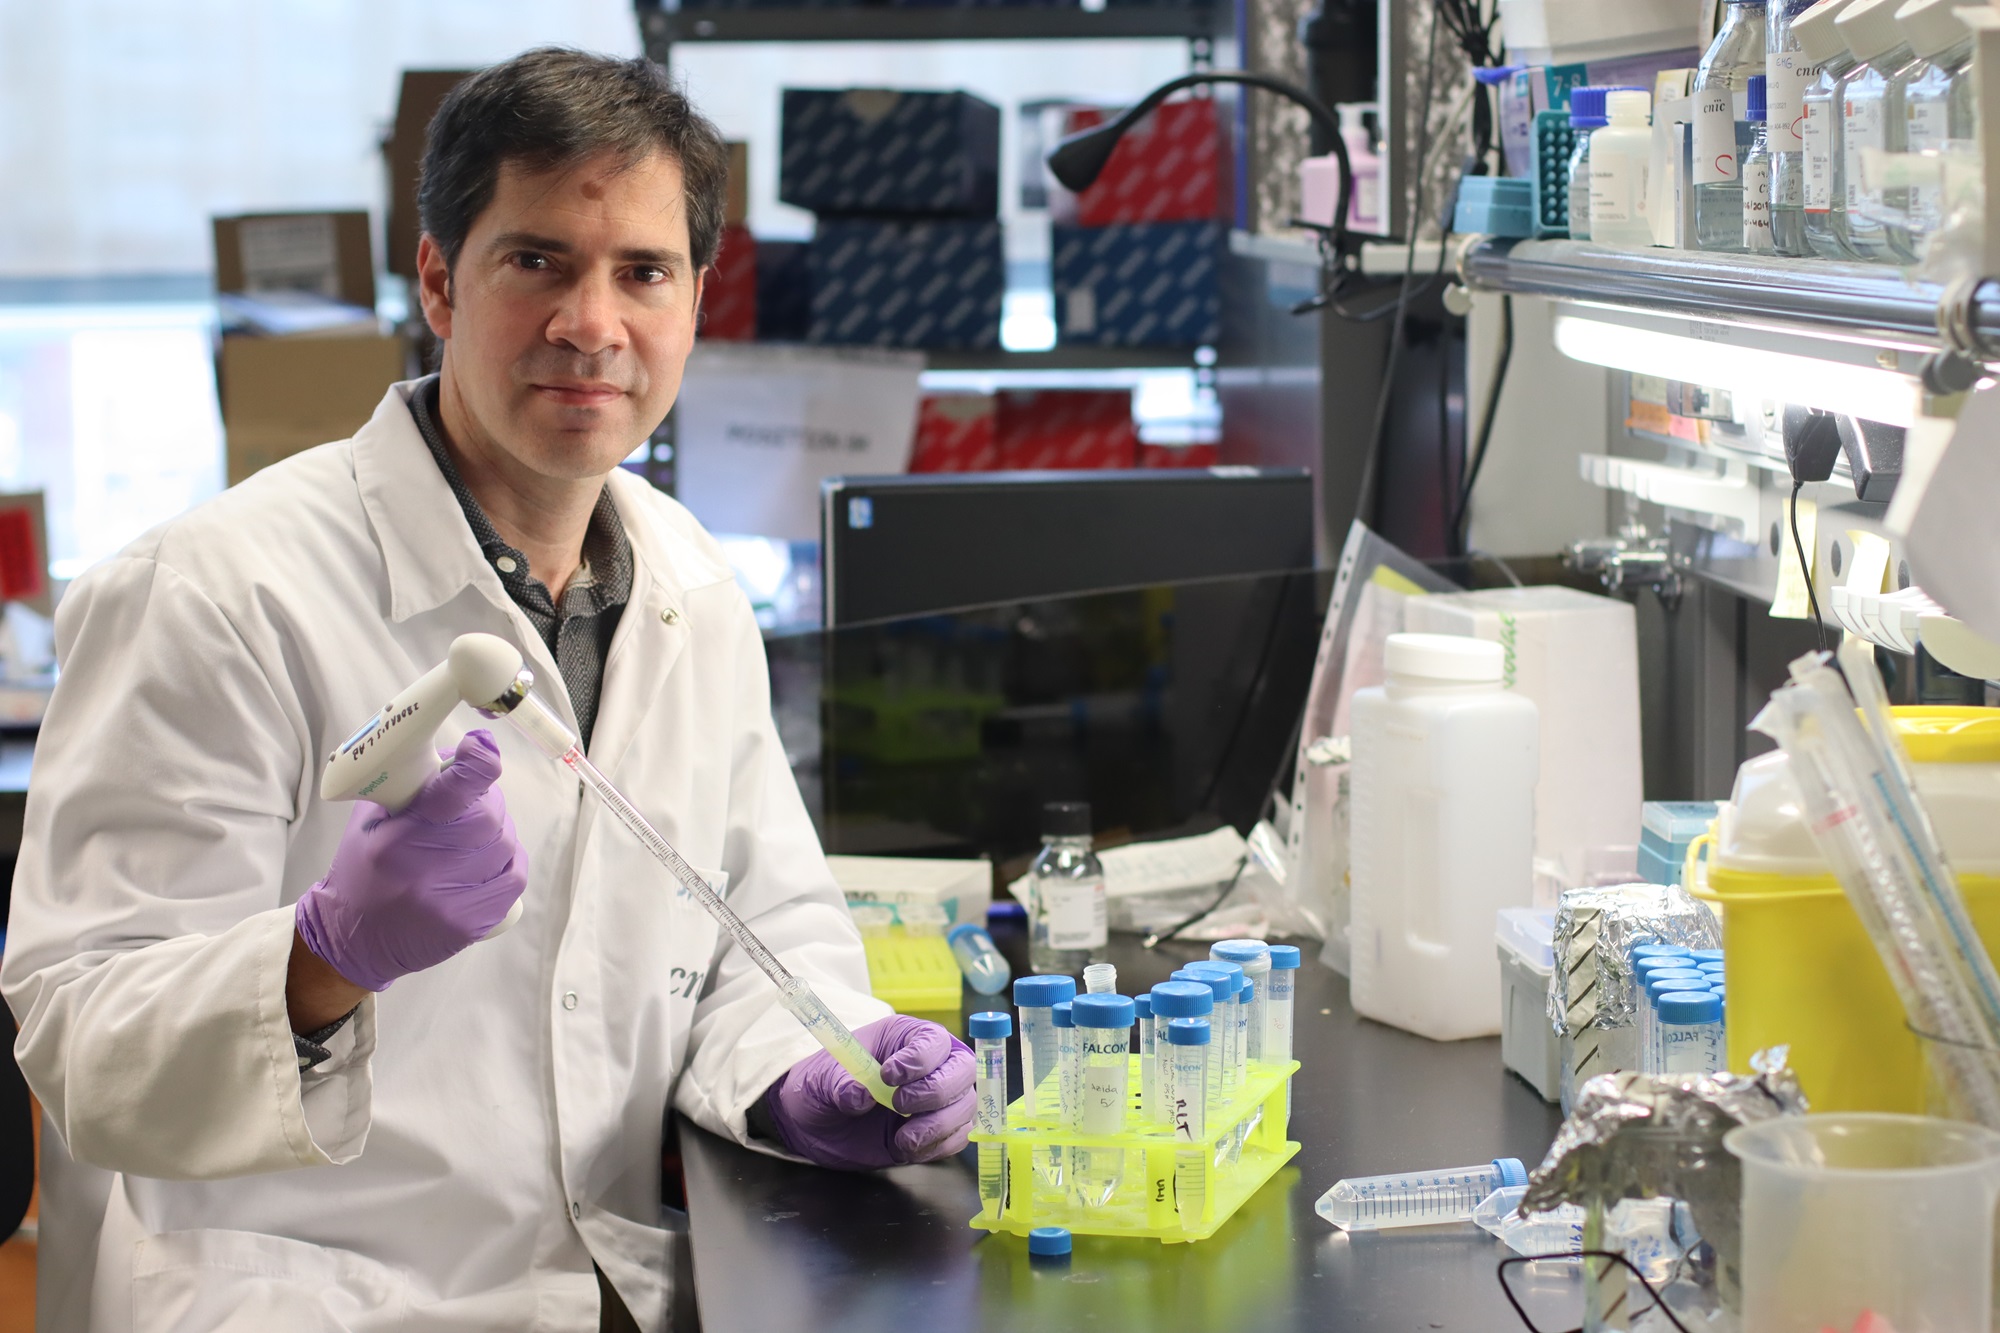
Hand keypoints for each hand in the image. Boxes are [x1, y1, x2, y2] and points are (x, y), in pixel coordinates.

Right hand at [294, 730, 527, 991]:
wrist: (353, 940)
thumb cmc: (363, 869)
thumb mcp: (371, 820)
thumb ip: (409, 784)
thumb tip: (456, 754)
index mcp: (396, 838)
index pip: (450, 793)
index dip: (476, 764)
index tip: (481, 745)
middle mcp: (425, 870)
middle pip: (487, 816)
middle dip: (485, 801)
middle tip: (470, 804)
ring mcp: (450, 902)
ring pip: (506, 844)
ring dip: (498, 832)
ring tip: (472, 838)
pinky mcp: (471, 925)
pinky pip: (515, 877)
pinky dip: (508, 861)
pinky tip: (488, 861)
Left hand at [763, 1015, 973, 1170]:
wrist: (817, 1124)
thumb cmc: (823, 1086)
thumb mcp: (821, 1079)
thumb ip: (840, 1084)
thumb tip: (860, 1096)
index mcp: (905, 1037)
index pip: (934, 1040)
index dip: (919, 1059)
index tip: (888, 1076)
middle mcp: (931, 1064)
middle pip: (963, 1070)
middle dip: (936, 1092)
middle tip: (899, 1104)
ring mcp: (937, 1098)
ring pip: (965, 1106)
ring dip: (937, 1125)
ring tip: (902, 1139)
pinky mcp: (937, 1130)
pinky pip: (957, 1137)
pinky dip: (937, 1146)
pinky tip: (907, 1148)